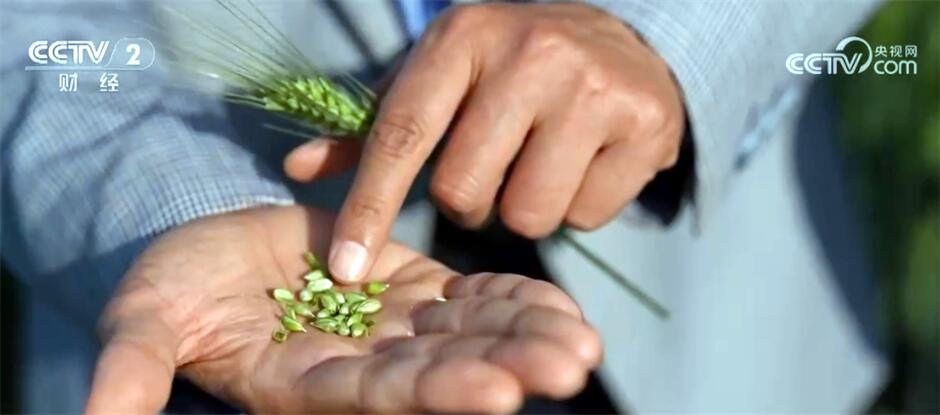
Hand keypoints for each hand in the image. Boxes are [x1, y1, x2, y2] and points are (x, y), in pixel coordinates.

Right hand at [85, 205, 601, 413]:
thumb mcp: (143, 324)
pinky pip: (473, 299)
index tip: (497, 392)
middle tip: (571, 367)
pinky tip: (559, 306)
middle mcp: (363, 367)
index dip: (435, 393)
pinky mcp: (415, 287)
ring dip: (526, 337)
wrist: (212, 253)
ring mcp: (395, 327)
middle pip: (443, 373)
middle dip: (506, 369)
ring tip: (584, 343)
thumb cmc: (171, 293)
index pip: (378, 397)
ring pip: (470, 336)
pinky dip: (513, 300)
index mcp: (306, 386)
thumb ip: (132, 373)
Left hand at [284, 2, 684, 282]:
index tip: (344, 268)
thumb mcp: (439, 80)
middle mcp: (530, 54)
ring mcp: (593, 87)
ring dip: (522, 209)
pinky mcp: (644, 126)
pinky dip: (575, 206)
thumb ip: (371, 129)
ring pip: (526, 216)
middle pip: (463, 192)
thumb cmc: (508, 71)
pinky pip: (584, 217)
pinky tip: (584, 164)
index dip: (371, 206)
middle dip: (469, 202)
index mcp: (463, 38)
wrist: (621, 40)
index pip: (402, 134)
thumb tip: (297, 171)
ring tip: (539, 164)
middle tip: (493, 167)